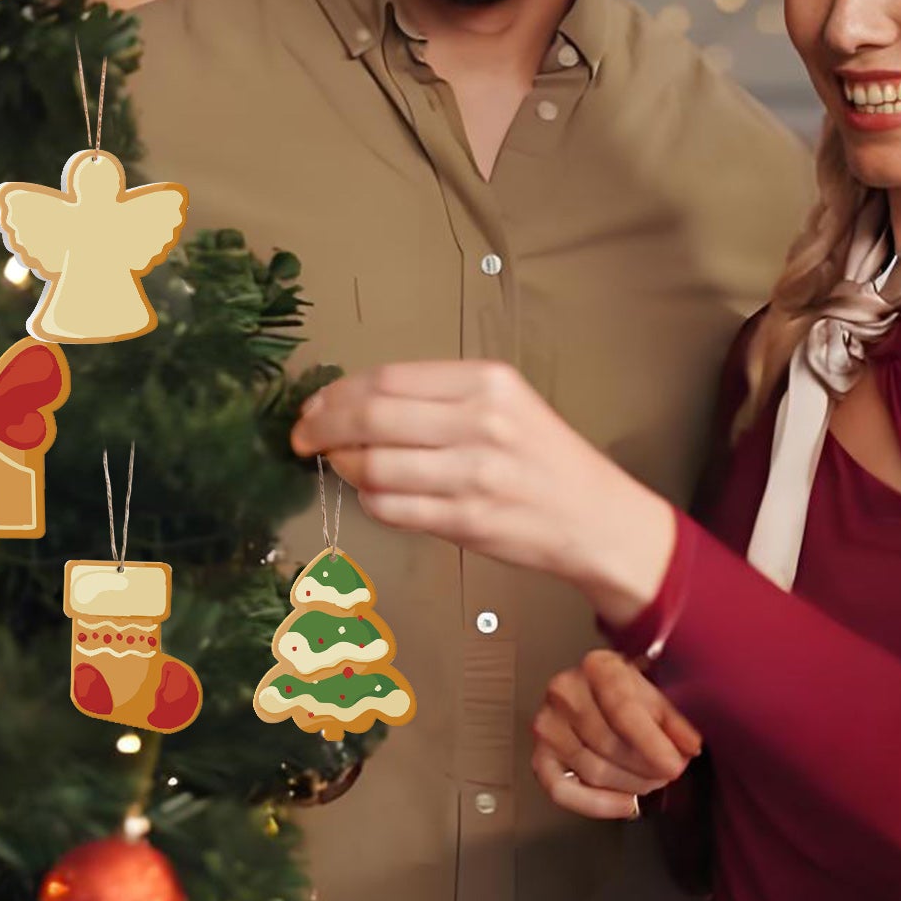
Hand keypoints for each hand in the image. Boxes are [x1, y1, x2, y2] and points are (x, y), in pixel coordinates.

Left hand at [290, 361, 674, 617]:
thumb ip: (438, 398)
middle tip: (302, 437)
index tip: (314, 405)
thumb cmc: (545, 459)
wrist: (597, 518)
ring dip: (344, 467)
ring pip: (374, 466)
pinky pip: (392, 509)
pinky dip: (369, 500)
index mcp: (487, 382)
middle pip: (372, 416)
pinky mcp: (467, 522)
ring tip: (340, 466)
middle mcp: (480, 423)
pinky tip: (372, 493)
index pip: (388, 378)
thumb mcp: (504, 403)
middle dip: (322, 427)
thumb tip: (354, 402)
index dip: (338, 393)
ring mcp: (474, 475)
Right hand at [531, 649, 702, 820]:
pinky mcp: (540, 755)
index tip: (675, 765)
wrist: (600, 693)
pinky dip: (598, 805)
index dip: (651, 743)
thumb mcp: (658, 693)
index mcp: (597, 666)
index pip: (622, 709)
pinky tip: (626, 804)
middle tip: (668, 772)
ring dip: (631, 786)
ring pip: (593, 771)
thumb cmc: (631, 693)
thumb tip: (689, 746)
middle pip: (608, 745)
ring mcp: (548, 724)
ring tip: (651, 781)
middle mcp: (564, 691)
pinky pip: (563, 791)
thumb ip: (676, 719)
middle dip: (646, 767)